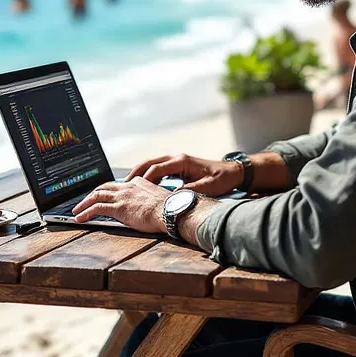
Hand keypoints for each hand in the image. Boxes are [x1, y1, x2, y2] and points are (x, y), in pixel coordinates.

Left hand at [71, 177, 169, 232]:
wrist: (172, 211)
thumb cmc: (171, 209)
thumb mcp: (160, 200)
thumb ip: (151, 201)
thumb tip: (152, 208)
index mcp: (138, 182)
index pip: (118, 185)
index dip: (107, 190)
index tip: (101, 195)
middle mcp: (128, 186)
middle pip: (104, 187)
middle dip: (92, 194)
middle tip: (83, 202)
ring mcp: (122, 196)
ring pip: (96, 196)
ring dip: (84, 203)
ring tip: (76, 211)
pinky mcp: (119, 207)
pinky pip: (97, 208)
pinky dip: (86, 213)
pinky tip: (80, 219)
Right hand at [125, 153, 242, 197]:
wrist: (233, 172)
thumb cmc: (222, 179)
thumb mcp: (207, 188)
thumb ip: (189, 192)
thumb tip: (172, 199)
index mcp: (181, 161)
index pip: (156, 169)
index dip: (144, 180)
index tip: (134, 191)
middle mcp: (176, 157)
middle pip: (149, 163)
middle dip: (135, 173)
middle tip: (122, 186)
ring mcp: (176, 160)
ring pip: (151, 164)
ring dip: (139, 173)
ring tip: (127, 186)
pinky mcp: (178, 166)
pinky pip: (157, 168)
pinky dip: (147, 175)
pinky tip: (141, 186)